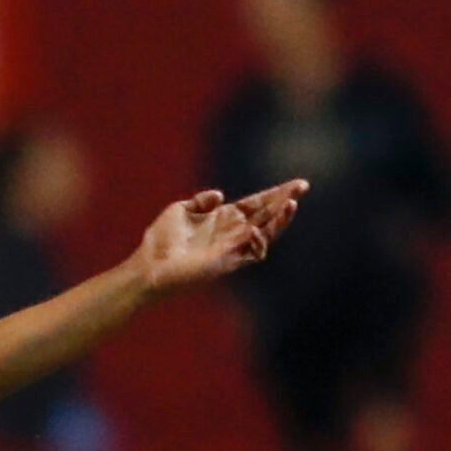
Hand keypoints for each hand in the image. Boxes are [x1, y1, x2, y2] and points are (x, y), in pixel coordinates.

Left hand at [136, 180, 308, 294]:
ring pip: (265, 233)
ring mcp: (231, 248)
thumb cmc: (159, 241)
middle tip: (302, 187)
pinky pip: (251, 252)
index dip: (274, 193)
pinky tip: (262, 227)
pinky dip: (260, 239)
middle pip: (266, 215)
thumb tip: (220, 195)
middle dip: (284, 201)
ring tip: (291, 204)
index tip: (295, 184)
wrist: (148, 266)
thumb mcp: (180, 210)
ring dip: (279, 220)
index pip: (256, 204)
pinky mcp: (227, 262)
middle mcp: (231, 233)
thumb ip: (202, 200)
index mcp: (222, 219)